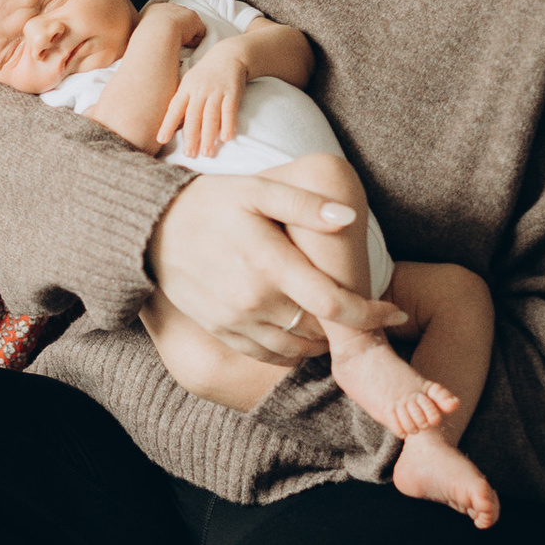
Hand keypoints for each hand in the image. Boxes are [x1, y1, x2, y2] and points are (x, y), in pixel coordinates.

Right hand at [147, 164, 404, 363]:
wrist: (151, 230)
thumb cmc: (211, 203)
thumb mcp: (257, 190)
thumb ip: (304, 203)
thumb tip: (347, 219)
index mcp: (268, 263)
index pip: (333, 304)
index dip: (370, 314)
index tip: (394, 311)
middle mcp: (252, 299)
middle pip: (320, 331)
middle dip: (349, 328)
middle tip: (368, 315)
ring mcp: (235, 320)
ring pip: (297, 348)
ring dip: (323, 340)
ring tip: (337, 322)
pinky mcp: (221, 332)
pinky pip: (268, 355)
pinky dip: (293, 350)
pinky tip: (303, 330)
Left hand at [156, 40, 247, 160]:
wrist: (229, 55)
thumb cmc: (205, 74)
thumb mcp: (190, 82)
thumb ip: (183, 102)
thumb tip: (173, 126)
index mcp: (186, 88)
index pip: (175, 108)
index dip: (168, 124)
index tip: (161, 140)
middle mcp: (200, 90)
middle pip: (194, 116)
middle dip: (191, 137)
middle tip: (189, 154)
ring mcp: (217, 91)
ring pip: (211, 116)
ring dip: (209, 136)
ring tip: (207, 153)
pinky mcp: (233, 93)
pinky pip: (229, 111)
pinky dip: (228, 125)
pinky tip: (226, 138)